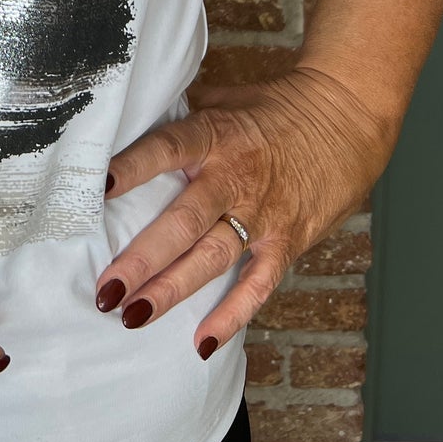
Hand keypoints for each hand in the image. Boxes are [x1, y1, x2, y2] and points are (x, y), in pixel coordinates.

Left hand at [95, 67, 395, 356]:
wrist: (344, 118)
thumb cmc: (275, 107)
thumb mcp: (224, 98)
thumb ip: (182, 114)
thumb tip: (131, 114)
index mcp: (214, 135)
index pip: (166, 149)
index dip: (133, 167)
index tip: (97, 187)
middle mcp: (234, 177)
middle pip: (184, 221)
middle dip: (143, 258)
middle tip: (106, 289)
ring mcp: (262, 214)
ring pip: (213, 257)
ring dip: (172, 289)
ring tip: (133, 316)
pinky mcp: (287, 241)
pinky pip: (258, 284)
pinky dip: (233, 315)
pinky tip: (203, 342)